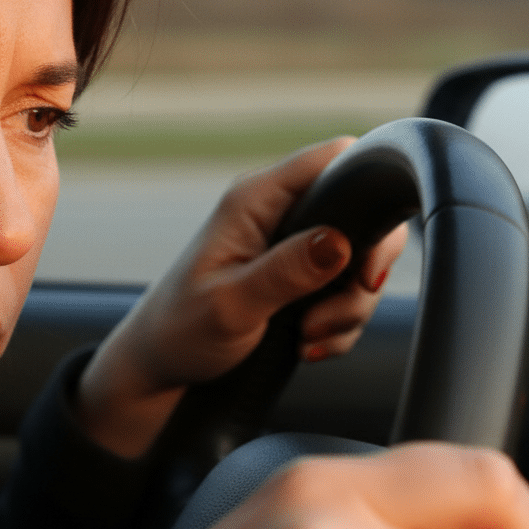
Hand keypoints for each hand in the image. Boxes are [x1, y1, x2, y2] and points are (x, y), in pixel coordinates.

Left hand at [76, 138, 407, 457]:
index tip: (364, 261)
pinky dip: (338, 326)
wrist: (160, 370)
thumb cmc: (179, 332)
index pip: (335, 158)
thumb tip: (339, 243)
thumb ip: (286, 272)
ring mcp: (294, 246)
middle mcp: (279, 213)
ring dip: (347, 309)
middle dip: (362, 274)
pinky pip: (348, 294)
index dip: (368, 195)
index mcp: (256, 199)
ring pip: (360, 263)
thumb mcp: (231, 305)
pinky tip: (305, 344)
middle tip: (332, 313)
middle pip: (363, 217)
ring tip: (307, 337)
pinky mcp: (303, 278)